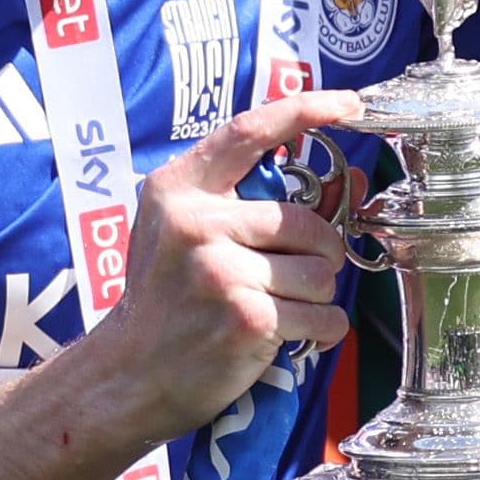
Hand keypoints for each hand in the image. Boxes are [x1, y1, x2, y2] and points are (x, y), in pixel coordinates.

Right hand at [88, 88, 363, 436]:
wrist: (126, 375)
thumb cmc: (166, 301)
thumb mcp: (191, 235)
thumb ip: (262, 202)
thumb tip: (354, 176)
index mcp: (177, 190)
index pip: (249, 131)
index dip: (305, 110)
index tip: (349, 104)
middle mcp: (196, 223)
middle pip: (307, 224)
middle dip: (317, 256)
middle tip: (288, 279)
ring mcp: (221, 271)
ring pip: (322, 274)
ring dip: (314, 299)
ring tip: (275, 310)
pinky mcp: (247, 318)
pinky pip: (324, 318)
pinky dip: (320, 333)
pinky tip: (286, 338)